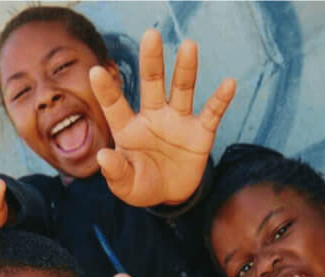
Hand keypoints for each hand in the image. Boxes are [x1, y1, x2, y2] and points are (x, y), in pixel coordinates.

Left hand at [90, 30, 234, 206]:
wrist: (171, 194)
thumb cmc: (143, 185)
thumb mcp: (126, 186)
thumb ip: (115, 173)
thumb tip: (103, 156)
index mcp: (129, 129)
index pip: (116, 106)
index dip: (106, 90)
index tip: (95, 72)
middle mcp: (153, 117)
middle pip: (152, 84)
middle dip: (152, 61)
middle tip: (151, 35)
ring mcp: (178, 121)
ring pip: (182, 89)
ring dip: (186, 69)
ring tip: (189, 46)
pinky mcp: (201, 132)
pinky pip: (212, 112)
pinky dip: (221, 99)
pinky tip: (229, 83)